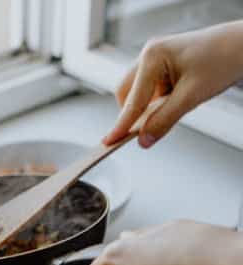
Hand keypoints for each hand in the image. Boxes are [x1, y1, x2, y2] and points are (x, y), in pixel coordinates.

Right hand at [103, 21, 242, 147]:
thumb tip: (144, 140)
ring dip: (146, 108)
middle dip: (133, 114)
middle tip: (144, 131)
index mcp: (152, 56)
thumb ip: (164, 120)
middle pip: (126, 94)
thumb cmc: (222, 60)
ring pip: (136, 93)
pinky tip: (174, 102)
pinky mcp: (160, 68)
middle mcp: (148, 55)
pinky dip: (155, 103)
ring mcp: (153, 60)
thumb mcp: (192, 97)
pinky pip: (148, 91)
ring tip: (172, 108)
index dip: (121, 124)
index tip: (109, 141)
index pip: (132, 100)